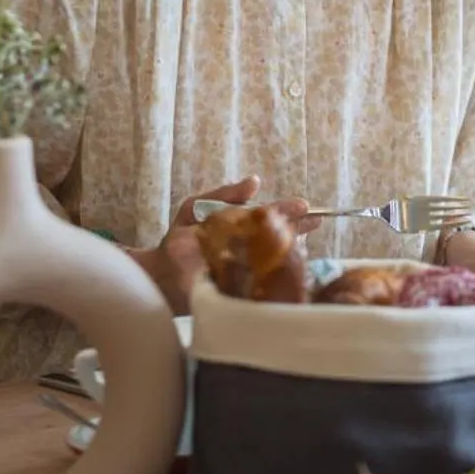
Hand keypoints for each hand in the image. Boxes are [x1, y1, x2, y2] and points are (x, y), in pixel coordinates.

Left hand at [127, 175, 315, 314]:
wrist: (159, 275)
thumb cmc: (177, 241)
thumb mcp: (196, 208)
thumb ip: (224, 194)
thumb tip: (255, 182)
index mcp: (243, 226)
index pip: (271, 216)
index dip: (289, 210)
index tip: (305, 206)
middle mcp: (251, 247)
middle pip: (280, 236)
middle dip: (298, 228)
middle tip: (315, 220)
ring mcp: (250, 270)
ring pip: (277, 259)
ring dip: (291, 251)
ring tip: (305, 244)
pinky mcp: (244, 291)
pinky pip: (266, 285)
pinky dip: (279, 279)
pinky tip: (290, 274)